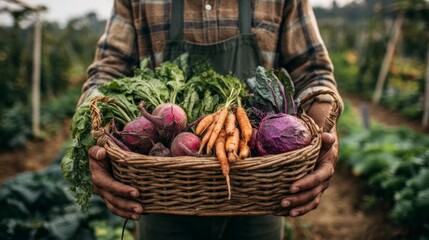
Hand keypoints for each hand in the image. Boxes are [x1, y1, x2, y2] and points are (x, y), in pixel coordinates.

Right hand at [89, 145, 143, 219]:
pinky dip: (126, 214)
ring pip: (115, 207)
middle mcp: (100, 189)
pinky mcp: (110, 198)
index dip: (122, 190)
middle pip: (114, 200)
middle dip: (127, 205)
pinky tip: (137, 216)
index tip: (137, 192)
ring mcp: (105, 195)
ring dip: (126, 213)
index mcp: (98, 177)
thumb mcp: (95, 150)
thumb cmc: (100, 153)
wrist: (98, 158)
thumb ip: (96, 151)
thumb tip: (102, 153)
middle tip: (140, 209)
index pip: (110, 185)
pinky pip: (116, 208)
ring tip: (139, 215)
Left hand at [280, 101, 338, 216]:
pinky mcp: (312, 193)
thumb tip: (326, 136)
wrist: (324, 150)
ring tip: (283, 210)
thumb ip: (326, 139)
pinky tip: (281, 212)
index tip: (292, 187)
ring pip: (310, 202)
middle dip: (298, 199)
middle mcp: (324, 182)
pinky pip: (306, 205)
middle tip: (283, 201)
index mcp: (327, 169)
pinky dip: (295, 210)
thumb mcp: (324, 139)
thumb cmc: (321, 143)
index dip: (306, 184)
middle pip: (312, 194)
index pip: (317, 179)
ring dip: (297, 208)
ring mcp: (318, 189)